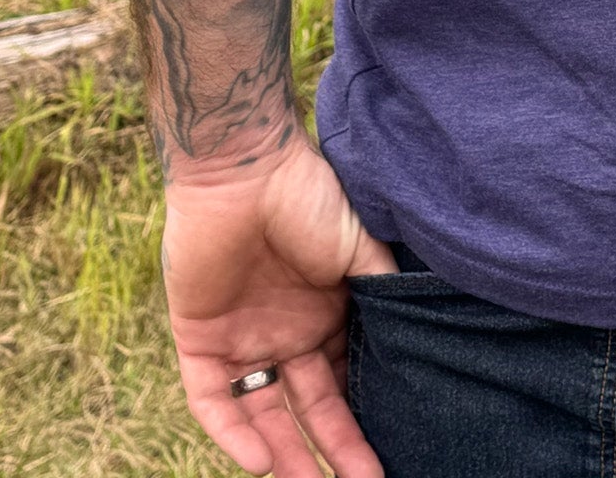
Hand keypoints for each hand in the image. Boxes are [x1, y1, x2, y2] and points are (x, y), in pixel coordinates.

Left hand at [163, 134, 398, 477]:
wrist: (245, 167)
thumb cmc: (310, 196)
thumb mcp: (362, 245)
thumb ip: (383, 290)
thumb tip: (417, 333)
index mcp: (326, 313)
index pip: (346, 382)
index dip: (364, 418)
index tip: (389, 453)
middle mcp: (286, 334)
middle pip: (310, 408)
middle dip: (336, 451)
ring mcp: (242, 339)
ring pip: (263, 415)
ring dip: (284, 457)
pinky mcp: (198, 339)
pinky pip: (211, 400)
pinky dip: (232, 432)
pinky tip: (258, 461)